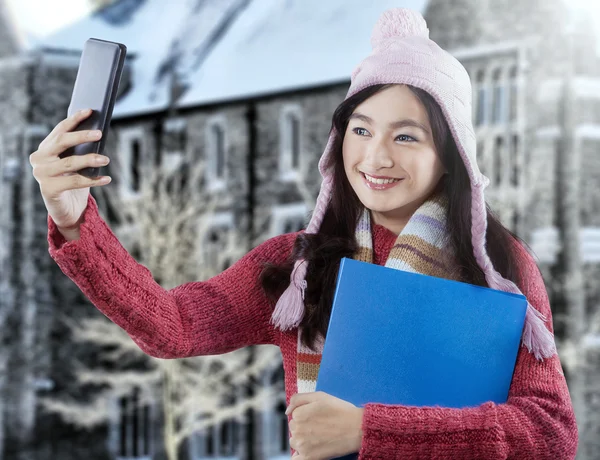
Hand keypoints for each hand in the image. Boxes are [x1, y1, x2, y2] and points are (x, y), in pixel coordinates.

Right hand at [29, 108, 110, 230]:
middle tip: (100, 133)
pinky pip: (75, 182)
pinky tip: (107, 179)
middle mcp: (39, 159)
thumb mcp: (76, 163)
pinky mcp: (49, 189)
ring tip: (106, 159)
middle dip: (81, 136)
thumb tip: (97, 132)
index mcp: (45, 148)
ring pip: (69, 163)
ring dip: (90, 159)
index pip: (60, 130)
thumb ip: (80, 149)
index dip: (75, 119)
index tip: (90, 111)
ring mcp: (41, 174)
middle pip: (61, 142)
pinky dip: (93, 180)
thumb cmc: (73, 181)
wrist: (67, 208)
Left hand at [286, 391, 363, 459]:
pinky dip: (300, 456)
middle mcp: (297, 430)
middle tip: (320, 427)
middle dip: (303, 427)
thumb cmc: (340, 410)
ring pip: (295, 443)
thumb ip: (298, 399)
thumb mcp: (320, 396)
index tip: (317, 417)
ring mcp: (302, 445)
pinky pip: (296, 459)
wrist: (357, 428)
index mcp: (298, 414)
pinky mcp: (309, 457)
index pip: (294, 416)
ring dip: (302, 441)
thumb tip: (287, 411)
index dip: (306, 415)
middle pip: (294, 429)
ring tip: (318, 437)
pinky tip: (311, 450)